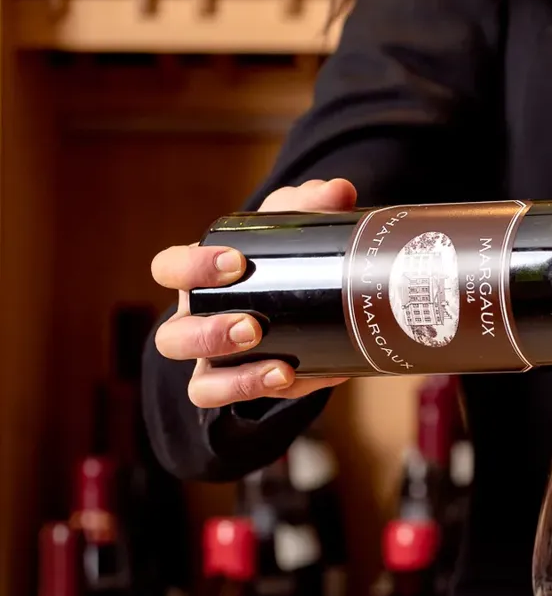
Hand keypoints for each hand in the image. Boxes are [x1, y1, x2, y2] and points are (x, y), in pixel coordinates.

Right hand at [152, 178, 357, 408]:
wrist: (299, 310)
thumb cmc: (278, 264)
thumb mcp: (289, 232)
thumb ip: (310, 207)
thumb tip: (339, 191)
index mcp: (198, 279)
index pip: (169, 269)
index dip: (192, 268)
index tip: (235, 262)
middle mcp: (195, 323)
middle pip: (173, 337)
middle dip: (210, 334)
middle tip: (253, 325)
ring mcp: (213, 364)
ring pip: (198, 381)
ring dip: (233, 375)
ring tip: (278, 366)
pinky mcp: (239, 390)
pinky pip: (237, 405)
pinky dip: (262, 395)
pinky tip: (294, 379)